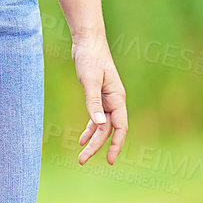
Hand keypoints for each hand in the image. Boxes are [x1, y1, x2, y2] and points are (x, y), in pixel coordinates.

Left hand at [71, 33, 127, 165]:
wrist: (88, 42)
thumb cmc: (90, 58)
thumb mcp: (90, 80)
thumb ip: (93, 102)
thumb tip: (97, 125)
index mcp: (117, 98)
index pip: (120, 128)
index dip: (116, 145)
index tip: (110, 160)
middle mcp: (114, 101)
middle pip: (108, 130)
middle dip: (96, 146)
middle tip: (82, 160)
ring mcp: (106, 100)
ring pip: (101, 126)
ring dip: (92, 140)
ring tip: (81, 156)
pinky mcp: (97, 96)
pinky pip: (95, 118)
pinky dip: (89, 129)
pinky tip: (81, 139)